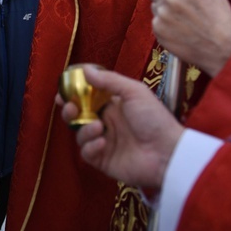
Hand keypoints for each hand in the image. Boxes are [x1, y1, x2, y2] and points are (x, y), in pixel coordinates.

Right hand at [60, 65, 183, 188]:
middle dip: (70, 111)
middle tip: (71, 107)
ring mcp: (104, 142)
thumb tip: (85, 70)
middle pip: (78, 116)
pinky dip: (90, 147)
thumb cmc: (155, 119)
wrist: (168, 153)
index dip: (73, 94)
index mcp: (113, 105)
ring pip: (79, 134)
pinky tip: (103, 143)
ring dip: (84, 129)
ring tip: (98, 127)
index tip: (63, 90)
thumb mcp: (134, 92)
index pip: (87, 97)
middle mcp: (106, 123)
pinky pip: (86, 153)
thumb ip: (109, 81)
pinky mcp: (103, 160)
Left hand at [148, 0, 230, 76]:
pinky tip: (179, 27)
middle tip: (179, 1)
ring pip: (154, 4)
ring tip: (183, 17)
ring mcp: (162, 14)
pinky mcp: (157, 30)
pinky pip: (155, 20)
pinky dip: (164, 23)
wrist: (221, 48)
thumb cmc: (219, 17)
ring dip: (164, 8)